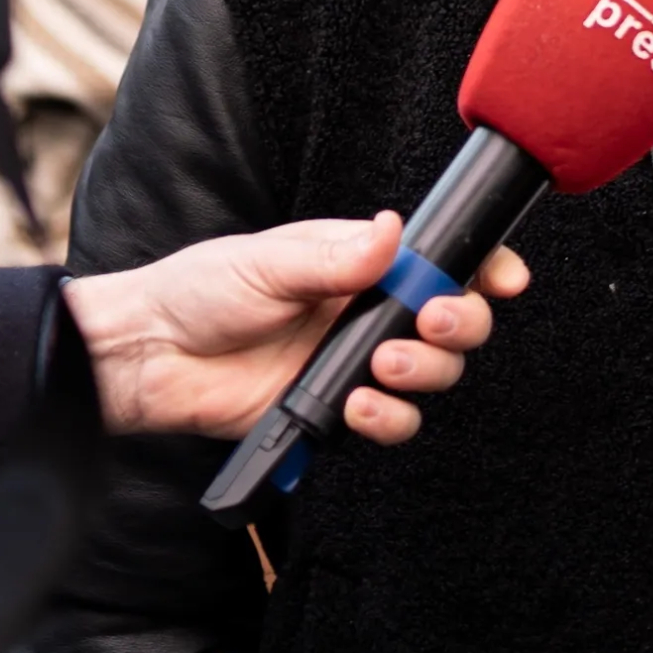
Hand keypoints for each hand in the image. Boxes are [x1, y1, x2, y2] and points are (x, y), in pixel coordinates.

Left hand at [61, 214, 529, 440]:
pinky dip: (387, 419)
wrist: (148, 361)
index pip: (444, 262)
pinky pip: (390, 422)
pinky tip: (356, 407)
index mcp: (364, 264)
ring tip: (386, 367)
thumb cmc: (200, 293)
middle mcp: (371, 314)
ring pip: (434, 375)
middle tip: (436, 321)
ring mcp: (356, 365)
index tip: (504, 279)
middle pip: (456, 321)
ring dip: (427, 372)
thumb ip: (336, 256)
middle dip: (462, 322)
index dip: (484, 268)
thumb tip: (395, 230)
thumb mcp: (267, 262)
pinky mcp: (336, 412)